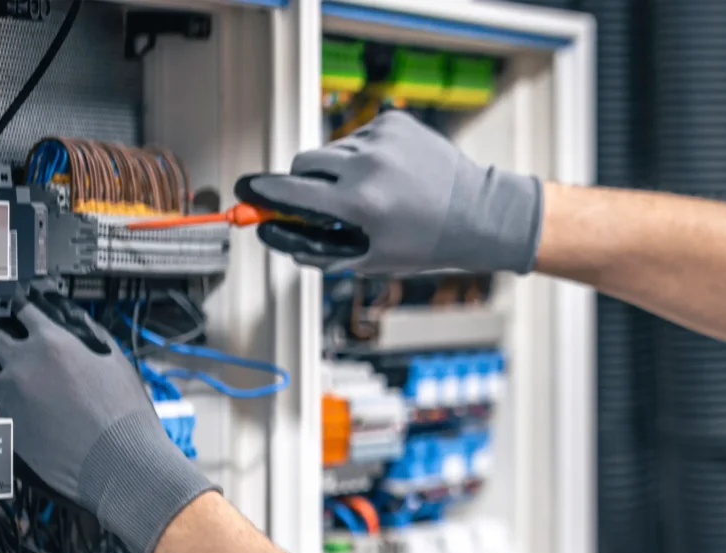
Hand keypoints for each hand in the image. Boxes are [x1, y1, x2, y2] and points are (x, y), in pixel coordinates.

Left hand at [0, 297, 215, 552]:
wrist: (119, 464)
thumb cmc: (125, 420)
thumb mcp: (118, 366)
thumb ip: (91, 339)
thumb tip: (79, 328)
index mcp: (53, 344)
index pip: (24, 311)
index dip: (22, 309)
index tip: (22, 311)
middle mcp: (24, 365)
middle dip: (3, 337)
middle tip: (11, 343)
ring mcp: (9, 395)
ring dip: (1, 370)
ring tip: (17, 378)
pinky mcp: (4, 423)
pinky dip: (3, 399)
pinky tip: (20, 404)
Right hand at [237, 110, 543, 274]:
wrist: (481, 214)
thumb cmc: (427, 243)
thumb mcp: (370, 258)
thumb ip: (316, 248)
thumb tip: (271, 233)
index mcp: (361, 203)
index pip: (290, 192)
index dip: (262, 193)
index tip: (244, 191)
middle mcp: (369, 165)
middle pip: (303, 162)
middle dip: (304, 181)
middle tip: (323, 200)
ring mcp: (383, 138)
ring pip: (332, 149)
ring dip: (338, 168)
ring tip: (375, 191)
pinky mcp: (395, 122)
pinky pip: (358, 136)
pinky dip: (364, 154)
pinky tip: (391, 173)